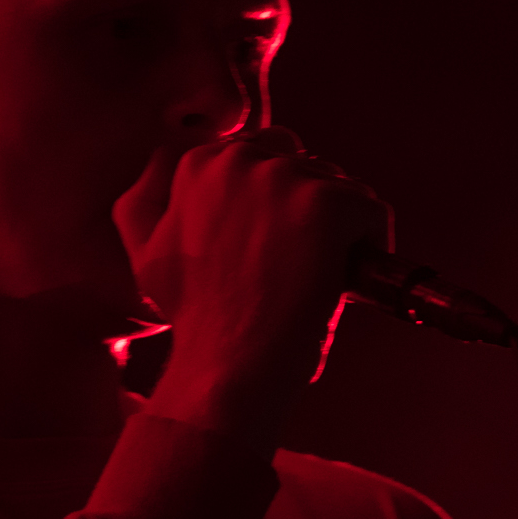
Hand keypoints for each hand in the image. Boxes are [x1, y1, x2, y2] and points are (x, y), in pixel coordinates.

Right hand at [113, 128, 392, 446]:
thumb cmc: (193, 317)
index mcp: (198, 164)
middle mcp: (241, 160)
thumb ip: (146, 201)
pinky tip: (347, 277)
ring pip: (338, 186)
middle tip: (299, 257)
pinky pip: (370, 209)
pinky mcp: (329, 204)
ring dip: (338, 226)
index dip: (274, 200)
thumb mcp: (145, 252)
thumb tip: (163, 159)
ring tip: (320, 272)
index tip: (276, 241)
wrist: (226, 363)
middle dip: (306, 203)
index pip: (260, 156)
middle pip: (301, 162)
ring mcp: (287, 179)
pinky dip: (371, 243)